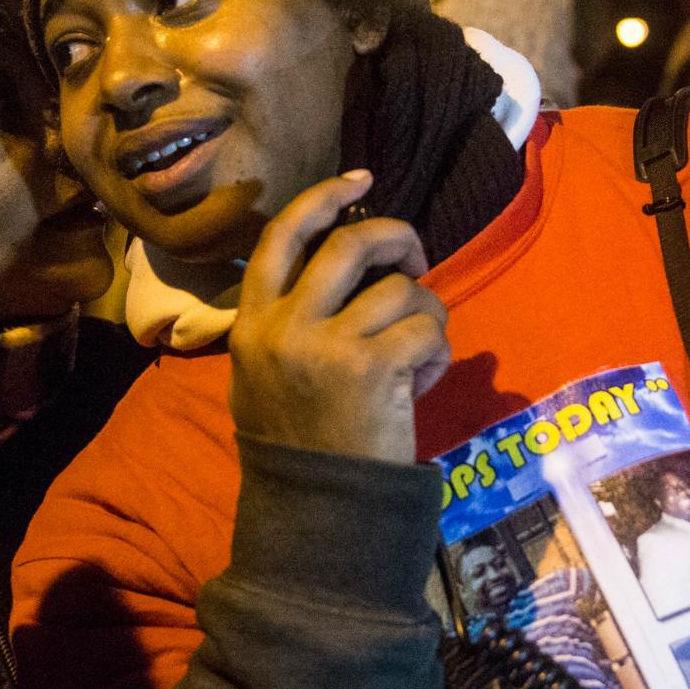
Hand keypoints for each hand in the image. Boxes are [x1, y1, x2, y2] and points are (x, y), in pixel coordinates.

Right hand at [230, 169, 450, 465]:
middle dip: (398, 238)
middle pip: (350, 243)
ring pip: (401, 288)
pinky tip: (424, 381)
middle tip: (416, 260)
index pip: (282, 237)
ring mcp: (324, 345)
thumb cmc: (299, 444)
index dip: (322, 198)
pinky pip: (426, 328)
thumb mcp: (264, 376)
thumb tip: (344, 262)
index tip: (360, 180)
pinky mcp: (370, 368)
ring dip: (426, 313)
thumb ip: (289, 320)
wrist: (317, 509)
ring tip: (420, 352)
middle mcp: (281, 326)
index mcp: (251, 323)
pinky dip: (438, 351)